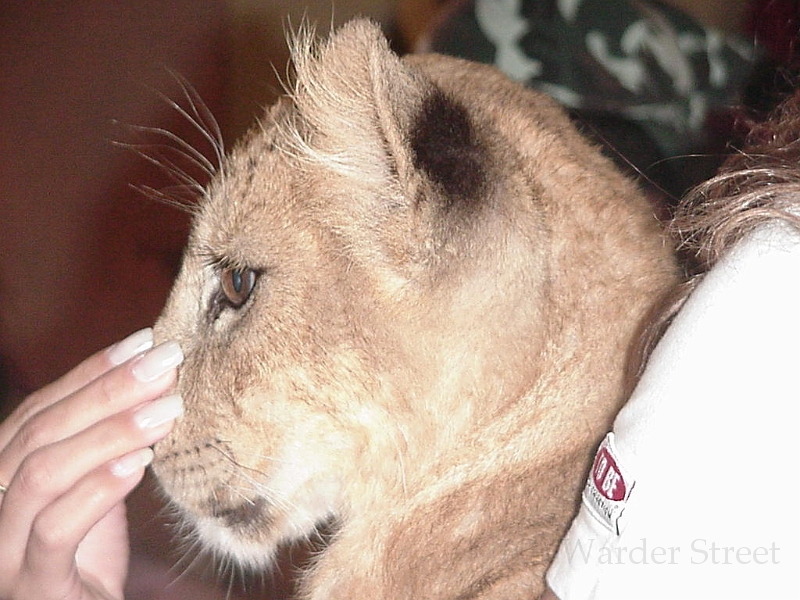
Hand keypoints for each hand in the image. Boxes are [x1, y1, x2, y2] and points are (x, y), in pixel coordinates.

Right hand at [0, 329, 183, 599]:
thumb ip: (106, 445)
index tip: (146, 343)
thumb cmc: (86, 555)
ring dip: (110, 433)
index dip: (93, 371)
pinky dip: (97, 489)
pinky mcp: (30, 584)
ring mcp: (2, 546)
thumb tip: (154, 381)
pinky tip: (141, 463)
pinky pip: (54, 529)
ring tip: (167, 409)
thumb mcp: (93, 490)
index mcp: (3, 472)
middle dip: (109, 390)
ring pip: (43, 473)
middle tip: (167, 362)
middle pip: (41, 431)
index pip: (42, 408)